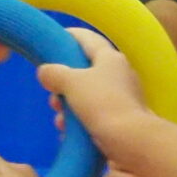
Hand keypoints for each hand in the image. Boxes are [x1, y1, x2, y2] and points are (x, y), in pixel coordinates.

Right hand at [34, 28, 152, 142]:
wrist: (131, 140)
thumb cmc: (101, 104)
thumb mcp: (72, 83)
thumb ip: (55, 73)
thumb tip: (45, 71)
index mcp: (110, 58)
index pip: (87, 38)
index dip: (69, 36)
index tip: (52, 39)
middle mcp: (119, 73)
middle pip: (85, 70)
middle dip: (64, 83)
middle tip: (51, 94)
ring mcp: (122, 96)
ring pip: (88, 95)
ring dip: (69, 106)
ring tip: (59, 120)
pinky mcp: (122, 118)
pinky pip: (95, 114)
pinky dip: (80, 121)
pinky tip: (68, 133)